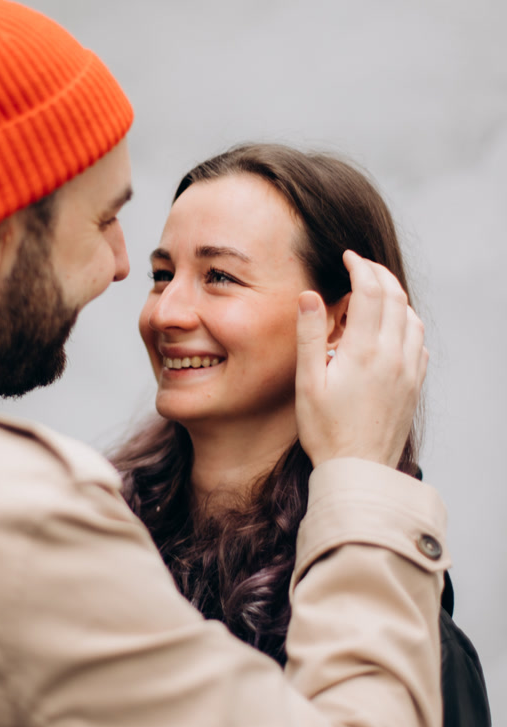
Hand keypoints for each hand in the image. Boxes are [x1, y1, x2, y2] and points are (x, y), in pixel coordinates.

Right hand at [295, 251, 427, 468]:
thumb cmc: (326, 430)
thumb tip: (310, 295)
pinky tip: (391, 331)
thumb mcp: (307, 382)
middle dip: (379, 274)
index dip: (360, 267)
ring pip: (412, 317)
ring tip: (373, 296)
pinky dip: (406, 324)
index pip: (370, 291)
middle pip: (396, 297)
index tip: (347, 257)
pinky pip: (419, 342)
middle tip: (360, 266)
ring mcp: (409, 370)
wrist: (359, 469)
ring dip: (395, 298)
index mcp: (364, 351)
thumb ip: (310, 335)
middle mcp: (393, 355)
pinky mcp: (415, 384)